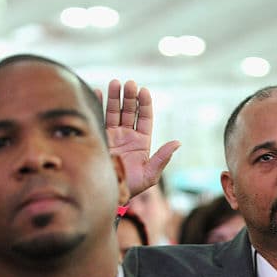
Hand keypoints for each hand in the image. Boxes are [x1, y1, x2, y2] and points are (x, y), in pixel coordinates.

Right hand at [102, 80, 180, 199]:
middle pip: (130, 111)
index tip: (144, 91)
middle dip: (130, 96)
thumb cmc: (132, 187)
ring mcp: (112, 135)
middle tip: (129, 83)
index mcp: (142, 142)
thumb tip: (177, 143)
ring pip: (114, 111)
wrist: (109, 194)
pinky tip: (98, 92)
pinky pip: (98, 118)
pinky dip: (98, 105)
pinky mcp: (99, 137)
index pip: (144, 118)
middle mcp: (127, 135)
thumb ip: (162, 158)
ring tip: (115, 82)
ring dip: (115, 97)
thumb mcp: (150, 175)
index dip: (145, 104)